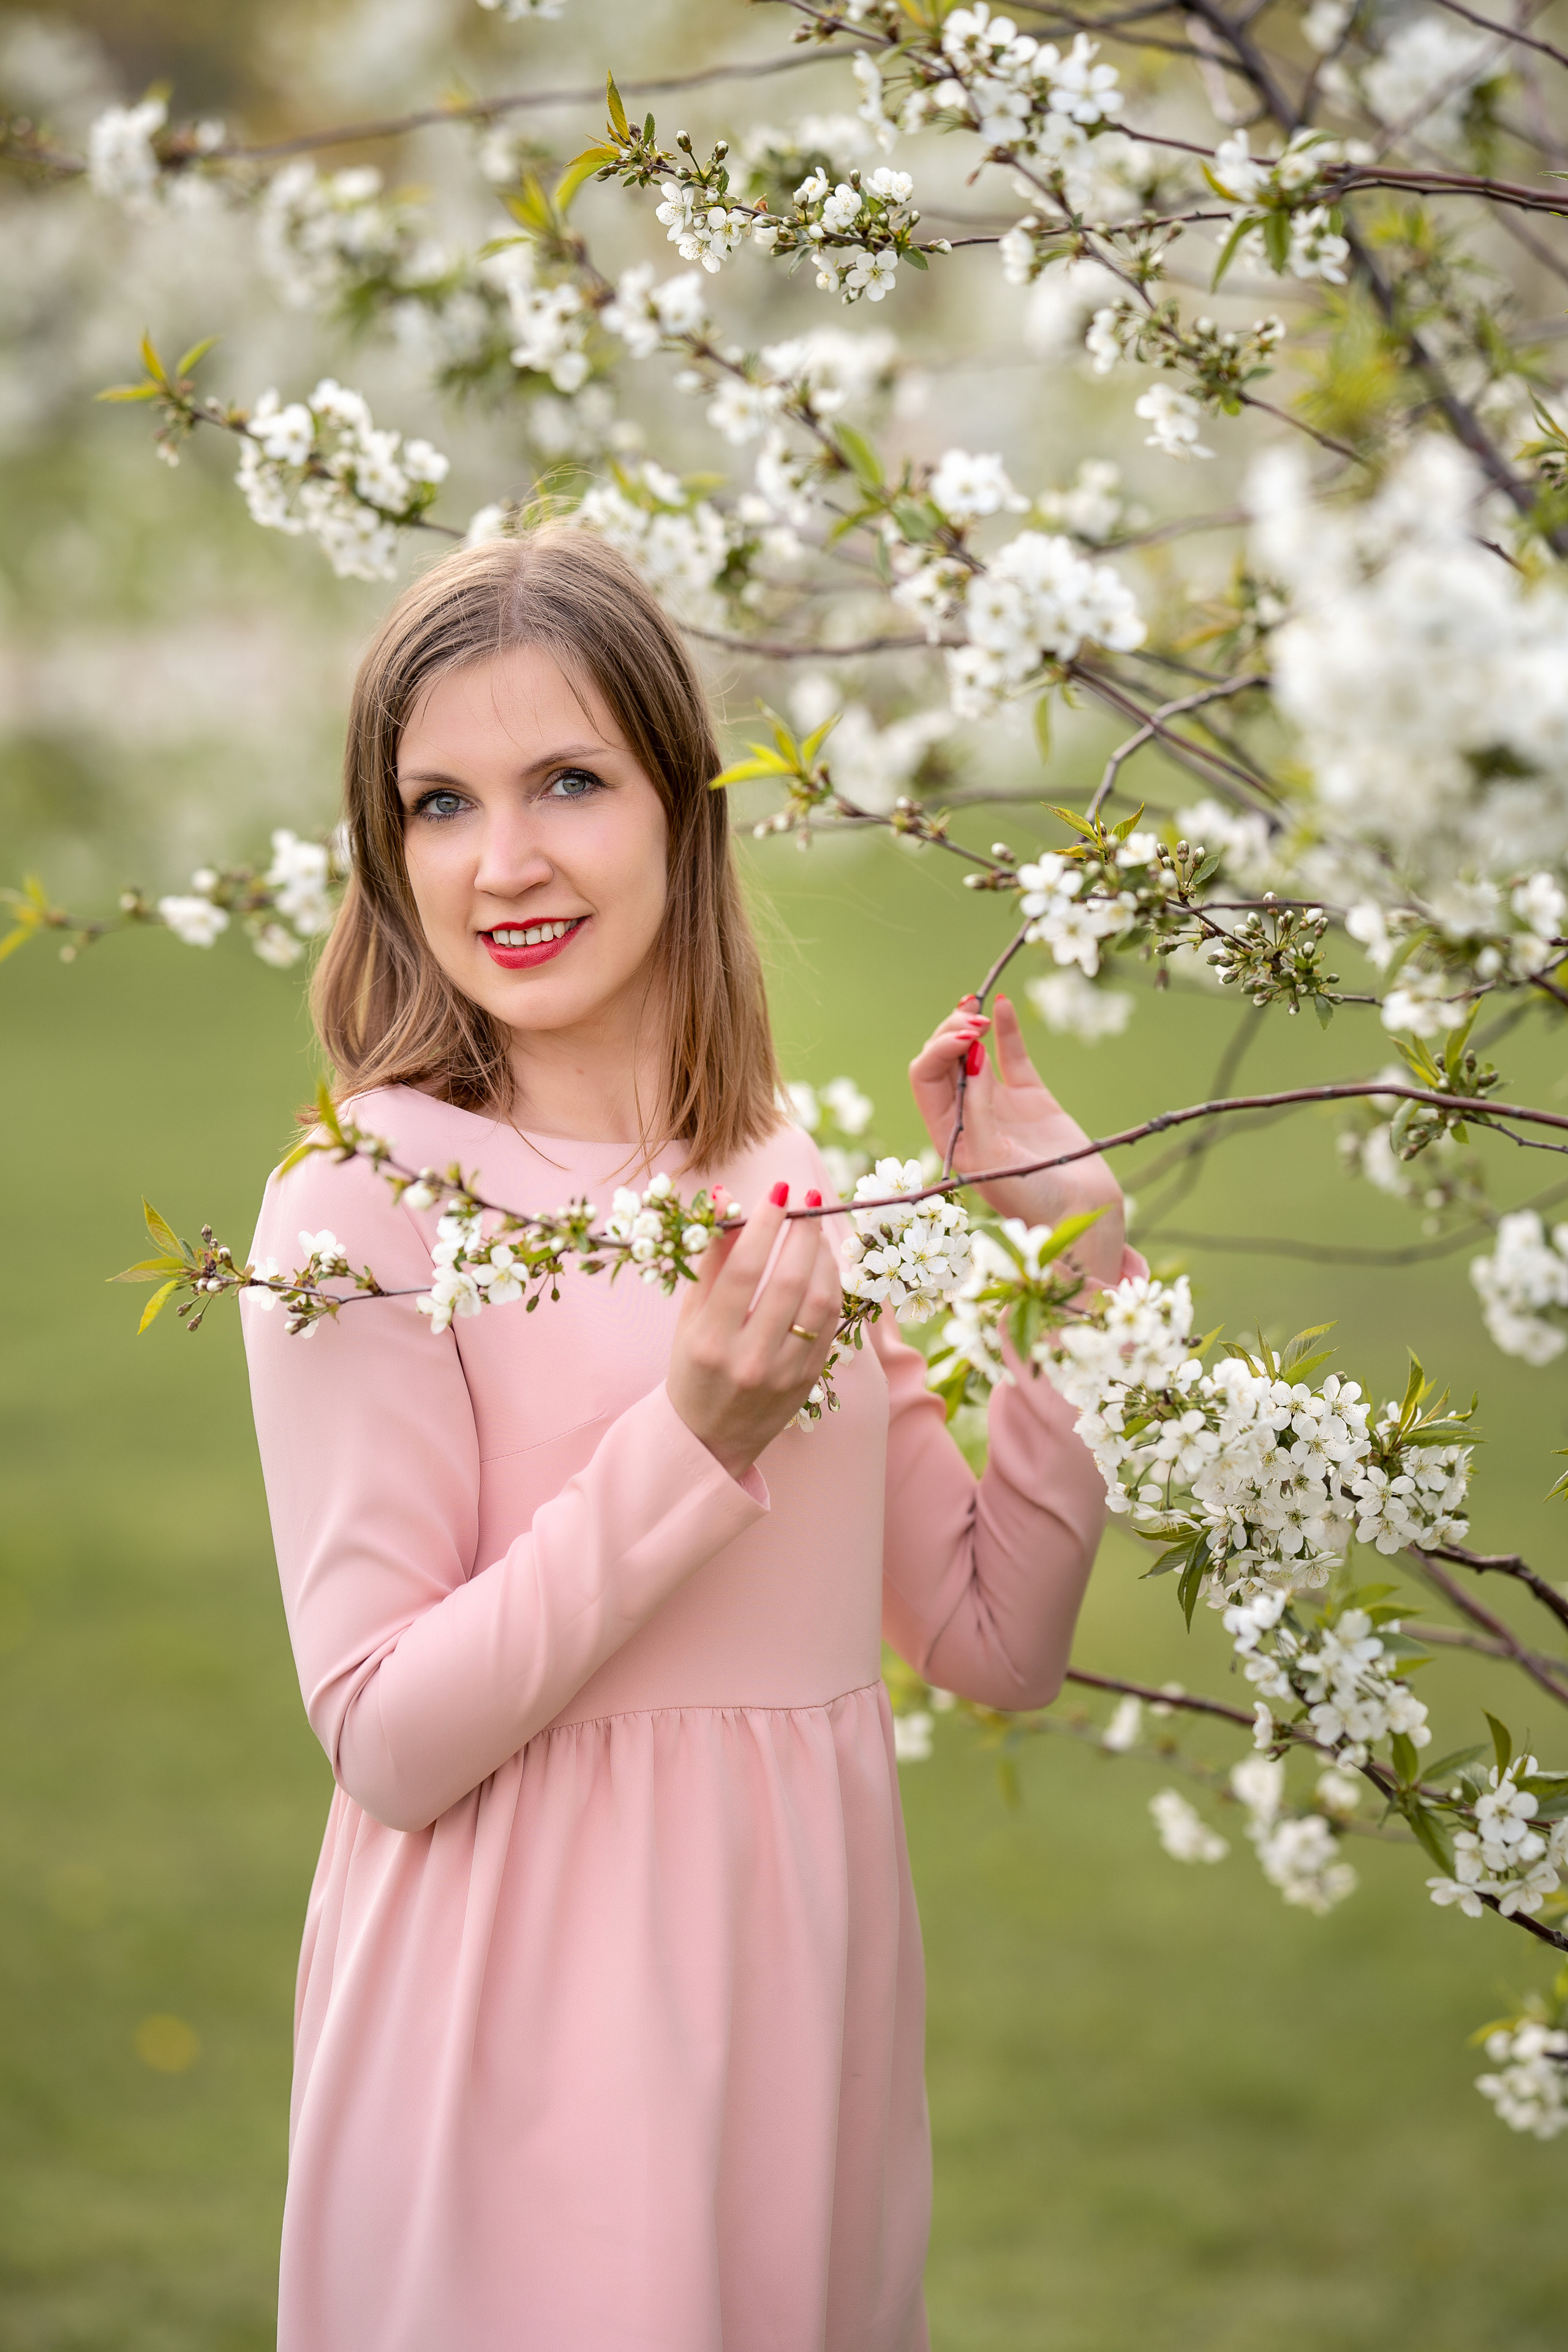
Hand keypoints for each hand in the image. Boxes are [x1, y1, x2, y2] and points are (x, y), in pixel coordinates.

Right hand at [666, 1185, 842, 1483]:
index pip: (745, 1270)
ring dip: (825, 1258)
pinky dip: (832, 1289)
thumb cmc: (693, 1367)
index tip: (779, 1190)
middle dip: (803, 1233)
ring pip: (820, 1302)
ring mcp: (783, 1373)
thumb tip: (724, 1198)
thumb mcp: (690, 1316)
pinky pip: (830, 1325)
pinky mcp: (808, 1381)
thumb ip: (710, 1260)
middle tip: (809, 1202)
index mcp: (709, 1340)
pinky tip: (824, 1269)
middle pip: (790, 1281)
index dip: (765, 1224)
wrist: (708, 1437)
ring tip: (817, 1233)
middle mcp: (748, 1359)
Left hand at [908, 993, 1125, 1286]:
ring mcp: (997, 1103)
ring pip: (971, 1052)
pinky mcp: (1030, 1097)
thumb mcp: (994, 1160)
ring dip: (969, 1025)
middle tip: (974, 1021)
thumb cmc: (1032, 1200)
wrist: (1084, 1214)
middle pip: (942, 1059)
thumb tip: (971, 1057)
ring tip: (980, 1007)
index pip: (926, 1078)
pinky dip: (1005, 1030)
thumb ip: (978, 1110)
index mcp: (947, 1133)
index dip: (939, 1051)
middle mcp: (966, 1115)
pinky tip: (1003, 1006)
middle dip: (951, 1032)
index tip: (967, 1039)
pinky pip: (1011, 1055)